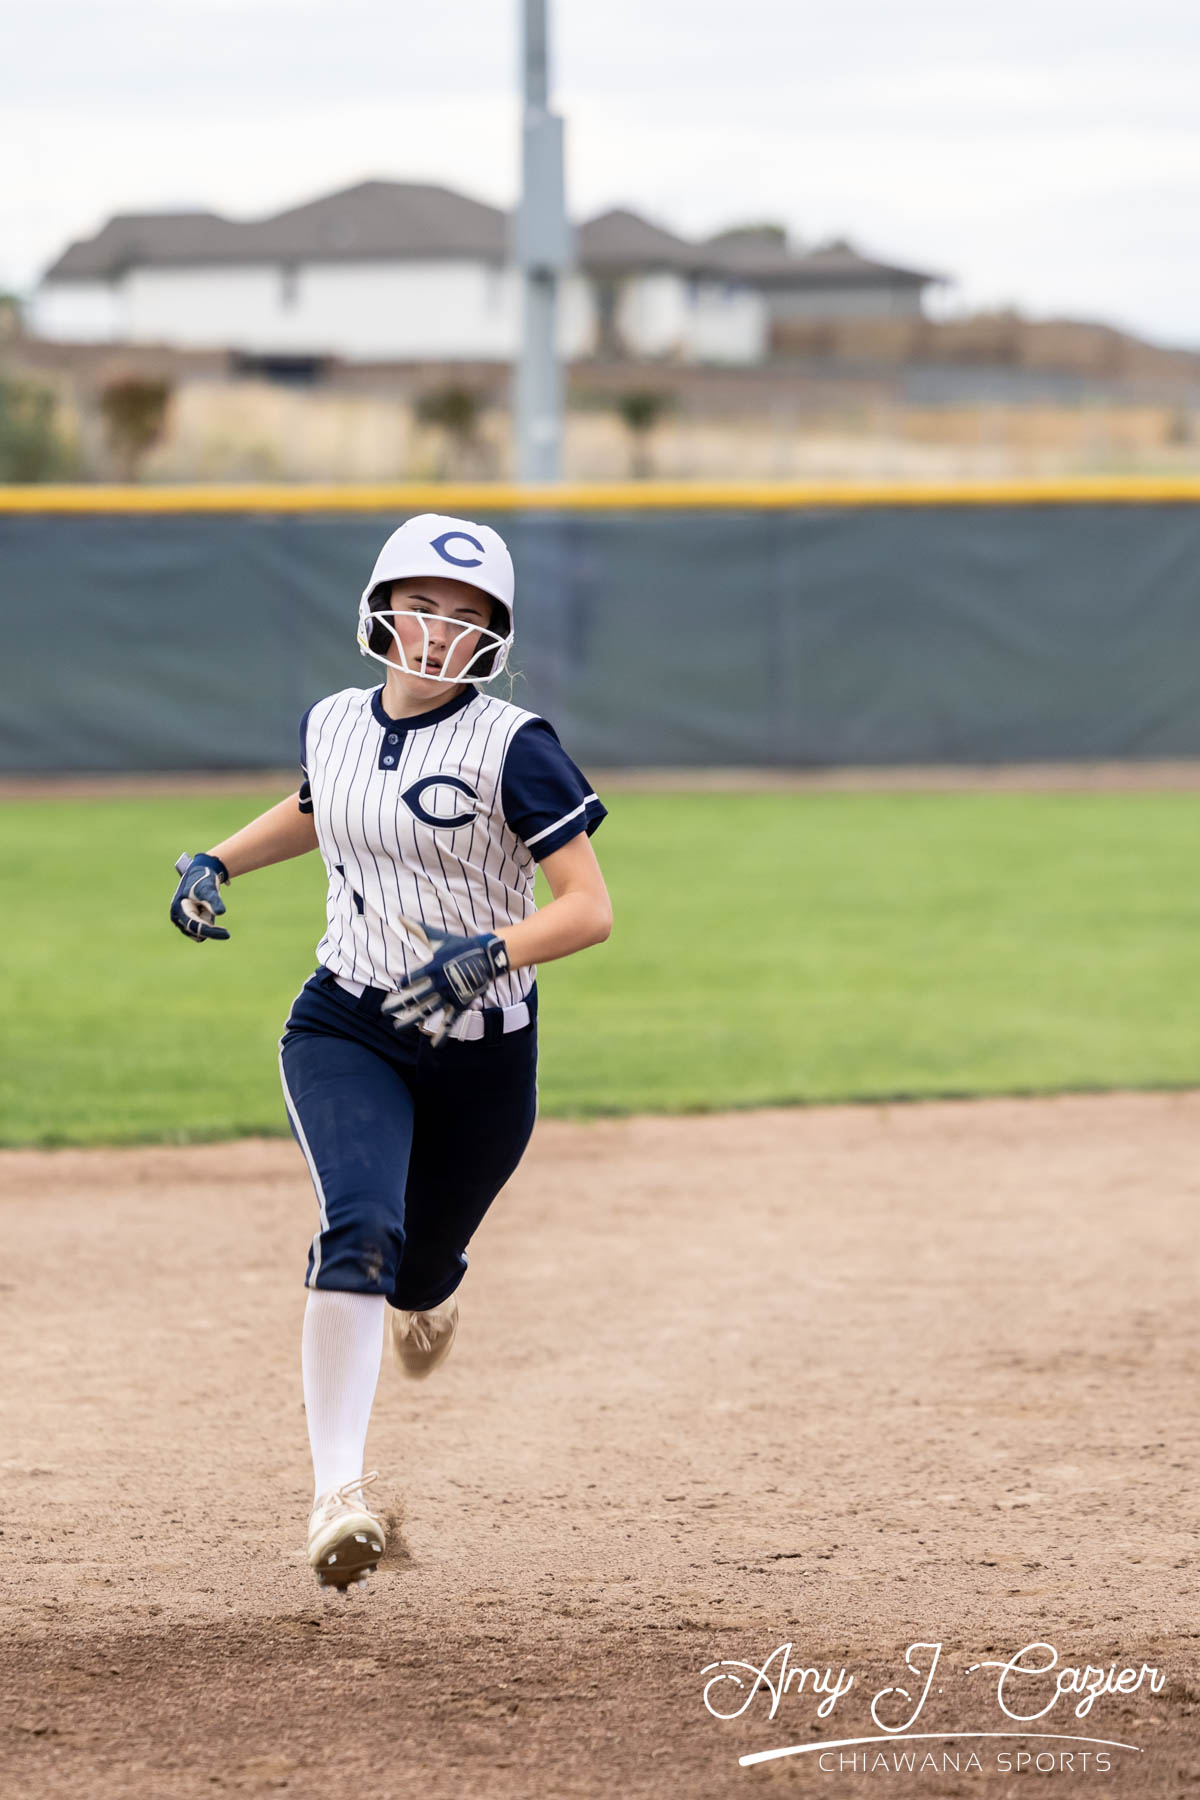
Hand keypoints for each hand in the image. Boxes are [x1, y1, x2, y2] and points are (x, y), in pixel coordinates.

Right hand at [170, 852, 230, 942]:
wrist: (200, 874)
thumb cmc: (203, 880)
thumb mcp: (209, 888)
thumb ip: (214, 900)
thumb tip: (221, 912)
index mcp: (178, 908)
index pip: (195, 926)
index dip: (211, 932)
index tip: (227, 935)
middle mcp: (177, 917)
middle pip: (197, 931)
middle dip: (208, 920)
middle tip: (208, 904)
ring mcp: (181, 920)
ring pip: (201, 931)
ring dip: (207, 920)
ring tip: (203, 904)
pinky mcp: (187, 922)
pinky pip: (202, 929)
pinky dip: (207, 920)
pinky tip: (204, 908)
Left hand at [382, 914, 509, 1042]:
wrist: (487, 956)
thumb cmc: (459, 945)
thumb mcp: (437, 937)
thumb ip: (417, 929)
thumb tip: (399, 916)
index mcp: (431, 967)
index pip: (410, 979)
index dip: (401, 983)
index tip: (396, 986)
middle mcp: (438, 984)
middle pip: (413, 998)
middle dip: (396, 1006)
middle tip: (383, 1012)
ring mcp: (450, 996)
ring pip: (427, 1012)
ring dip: (411, 1021)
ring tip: (398, 1028)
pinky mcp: (461, 1004)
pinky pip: (450, 1022)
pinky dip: (442, 1034)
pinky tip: (433, 1044)